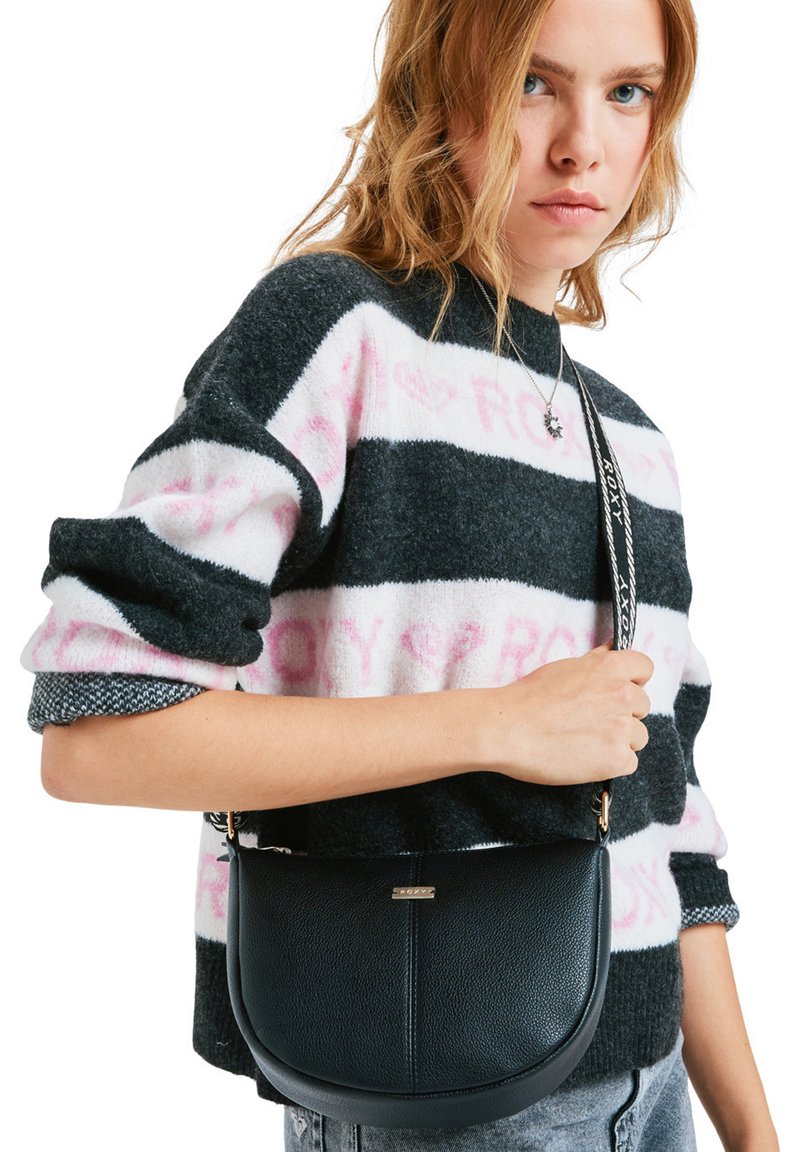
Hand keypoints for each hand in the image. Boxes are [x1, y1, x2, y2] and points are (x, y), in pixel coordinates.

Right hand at [486, 640, 653, 785]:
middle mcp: (622, 695)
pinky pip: (629, 762)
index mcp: (610, 668)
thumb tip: (614, 649)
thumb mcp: (565, 667)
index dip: (633, 680)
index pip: (645, 668)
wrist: (507, 729)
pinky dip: (611, 763)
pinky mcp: (616, 760)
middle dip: (623, 713)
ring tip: (586, 742)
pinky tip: (586, 758)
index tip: (618, 690)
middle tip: (591, 720)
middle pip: (642, 706)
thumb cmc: (529, 697)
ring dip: (618, 740)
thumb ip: (597, 661)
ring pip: (638, 736)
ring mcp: (622, 729)